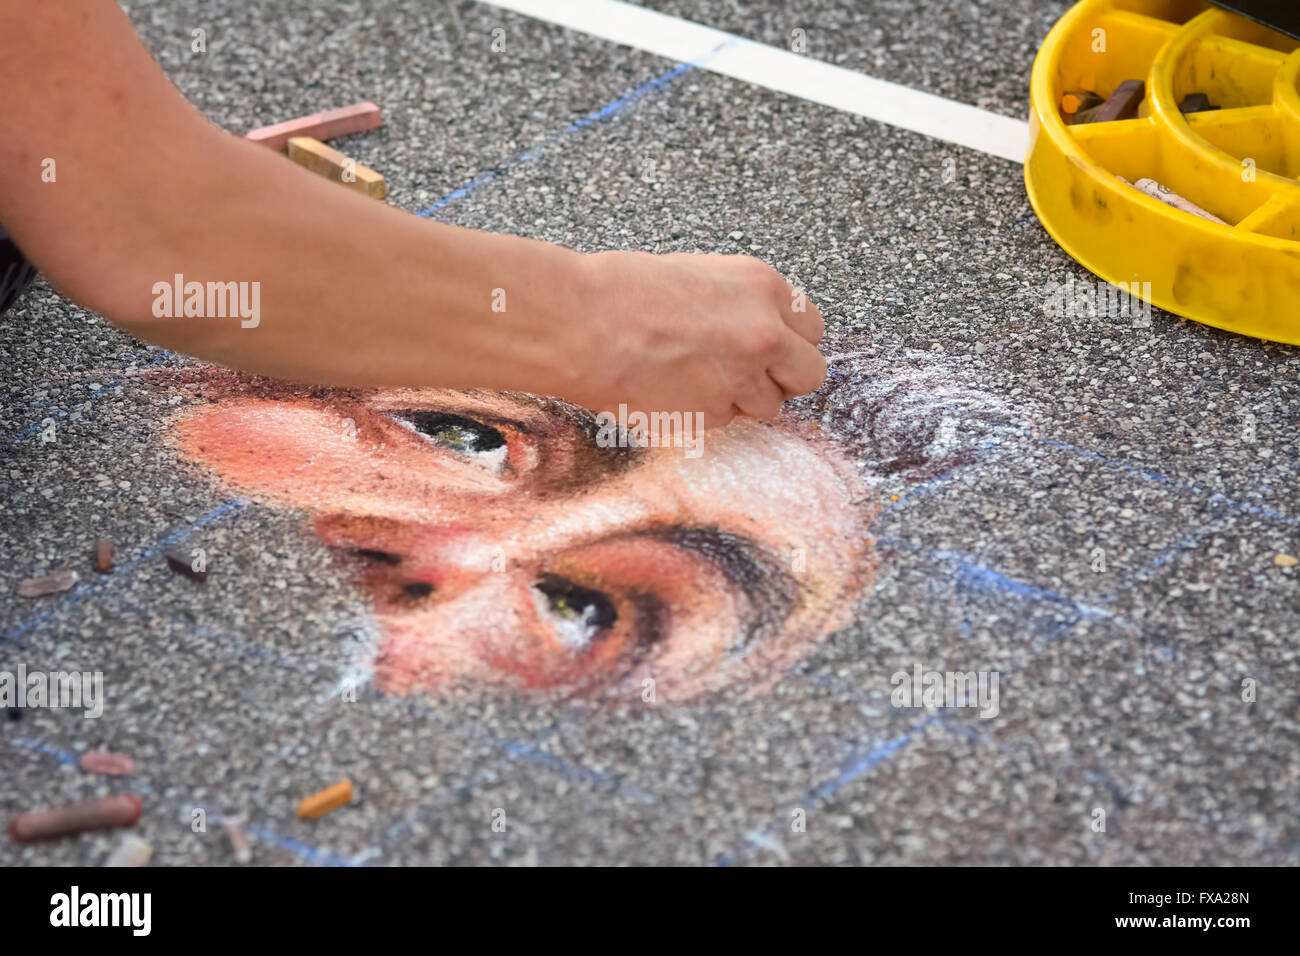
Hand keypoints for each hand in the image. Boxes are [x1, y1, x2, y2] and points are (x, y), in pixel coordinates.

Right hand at [568, 250, 825, 427]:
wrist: (582, 324)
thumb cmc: (623, 292)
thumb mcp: (701, 276)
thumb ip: (744, 306)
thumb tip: (762, 332)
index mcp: (764, 289)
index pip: (813, 329)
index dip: (789, 341)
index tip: (771, 347)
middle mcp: (765, 335)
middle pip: (810, 374)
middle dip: (783, 377)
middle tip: (749, 373)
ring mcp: (742, 380)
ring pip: (770, 406)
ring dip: (743, 399)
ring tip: (697, 378)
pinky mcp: (713, 416)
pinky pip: (726, 421)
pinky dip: (706, 413)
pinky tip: (673, 389)